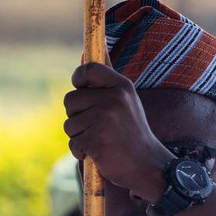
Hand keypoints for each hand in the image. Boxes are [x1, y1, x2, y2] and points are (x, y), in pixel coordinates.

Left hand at [63, 63, 172, 201]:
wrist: (147, 166)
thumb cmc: (131, 133)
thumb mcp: (125, 100)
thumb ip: (105, 79)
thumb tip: (85, 50)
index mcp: (121, 86)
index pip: (88, 70)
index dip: (78, 79)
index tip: (81, 90)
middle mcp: (114, 98)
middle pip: (70, 100)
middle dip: (76, 116)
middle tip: (96, 126)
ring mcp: (105, 119)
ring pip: (69, 124)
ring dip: (78, 136)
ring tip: (100, 140)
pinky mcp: (96, 139)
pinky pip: (73, 143)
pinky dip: (81, 152)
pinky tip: (99, 153)